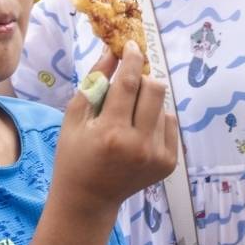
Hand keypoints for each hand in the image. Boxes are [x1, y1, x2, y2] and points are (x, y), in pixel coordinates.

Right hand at [52, 41, 176, 211]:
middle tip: (127, 86)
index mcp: (111, 132)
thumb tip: (113, 52)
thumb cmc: (74, 155)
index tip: (132, 45)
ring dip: (146, 103)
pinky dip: (155, 120)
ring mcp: (157, 156)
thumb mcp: (74, 117)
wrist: (89, 199)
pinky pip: (170, 123)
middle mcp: (139, 145)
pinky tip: (137, 133)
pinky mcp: (168, 163)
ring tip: (127, 119)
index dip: (133, 59)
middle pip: (155, 89)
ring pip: (163, 106)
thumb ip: (94, 82)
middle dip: (142, 79)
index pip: (130, 83)